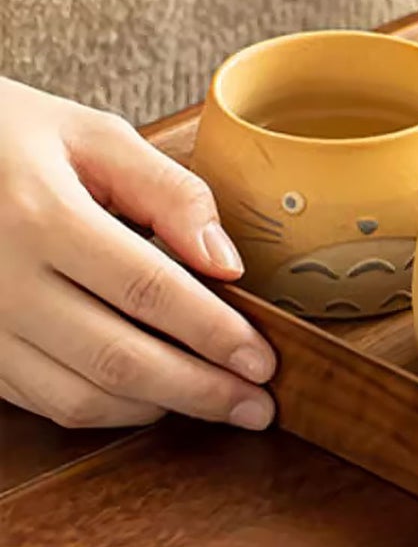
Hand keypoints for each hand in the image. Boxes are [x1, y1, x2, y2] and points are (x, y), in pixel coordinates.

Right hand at [0, 78, 276, 429]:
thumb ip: (170, 192)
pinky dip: (108, 409)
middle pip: (116, 359)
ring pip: (77, 397)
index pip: (146, 290)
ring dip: (158, 408)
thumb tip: (227, 262)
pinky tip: (156, 395)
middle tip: (259, 404)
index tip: (263, 359)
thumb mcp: (98, 137)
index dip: (211, 332)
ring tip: (219, 402)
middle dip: (199, 390)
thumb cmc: (18, 136)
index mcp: (41, 217)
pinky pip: (43, 400)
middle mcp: (2, 283)